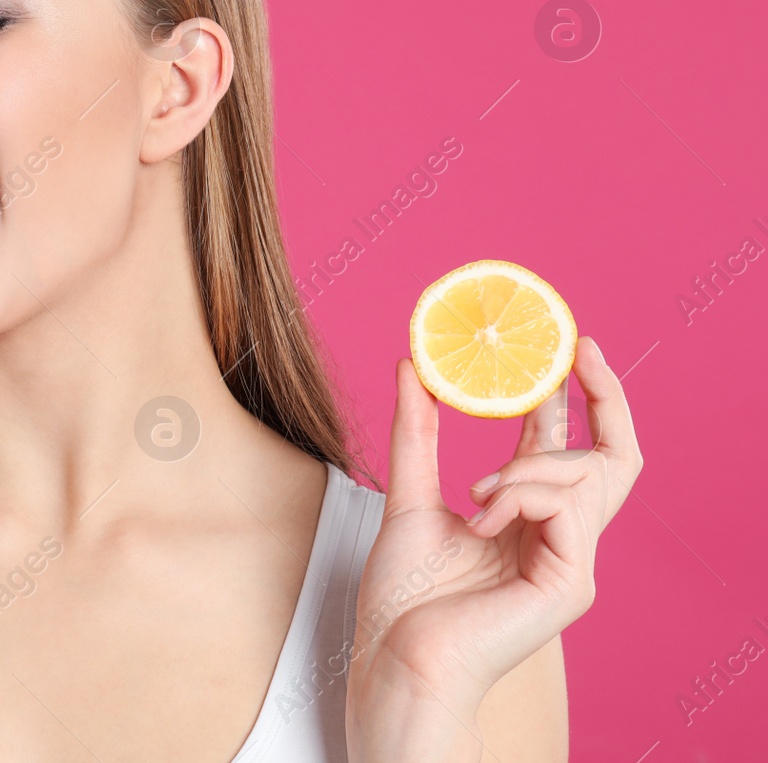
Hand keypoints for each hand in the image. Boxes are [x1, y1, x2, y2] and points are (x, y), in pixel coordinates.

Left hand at [345, 337, 643, 736]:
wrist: (397, 660)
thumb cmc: (403, 600)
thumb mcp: (408, 497)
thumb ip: (416, 434)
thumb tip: (409, 368)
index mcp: (527, 520)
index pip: (569, 450)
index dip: (576, 398)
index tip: (565, 350)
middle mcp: (559, 539)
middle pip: (613, 460)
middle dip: (606, 400)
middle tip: (575, 353)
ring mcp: (571, 563)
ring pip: (584, 476)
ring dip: (525, 467)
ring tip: (477, 491)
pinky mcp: (571, 584)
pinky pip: (565, 508)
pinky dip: (520, 497)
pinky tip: (482, 518)